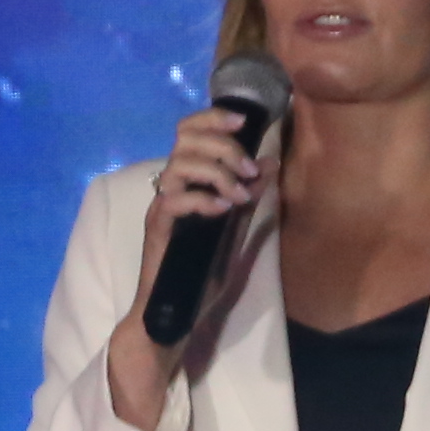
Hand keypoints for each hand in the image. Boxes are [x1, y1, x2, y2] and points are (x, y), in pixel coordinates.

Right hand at [110, 104, 264, 430]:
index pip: (191, 131)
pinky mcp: (158, 228)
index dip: (215, 117)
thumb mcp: (235, 231)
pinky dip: (202, 199)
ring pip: (179, 165)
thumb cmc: (201, 275)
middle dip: (223, 146)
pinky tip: (224, 210)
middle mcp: (171, 187)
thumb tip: (271, 164)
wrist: (176, 313)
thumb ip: (249, 198)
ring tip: (239, 195)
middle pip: (186, 139)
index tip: (245, 121)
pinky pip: (174, 200)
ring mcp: (163, 206)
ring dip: (216, 172)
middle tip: (248, 170)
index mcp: (189, 182)